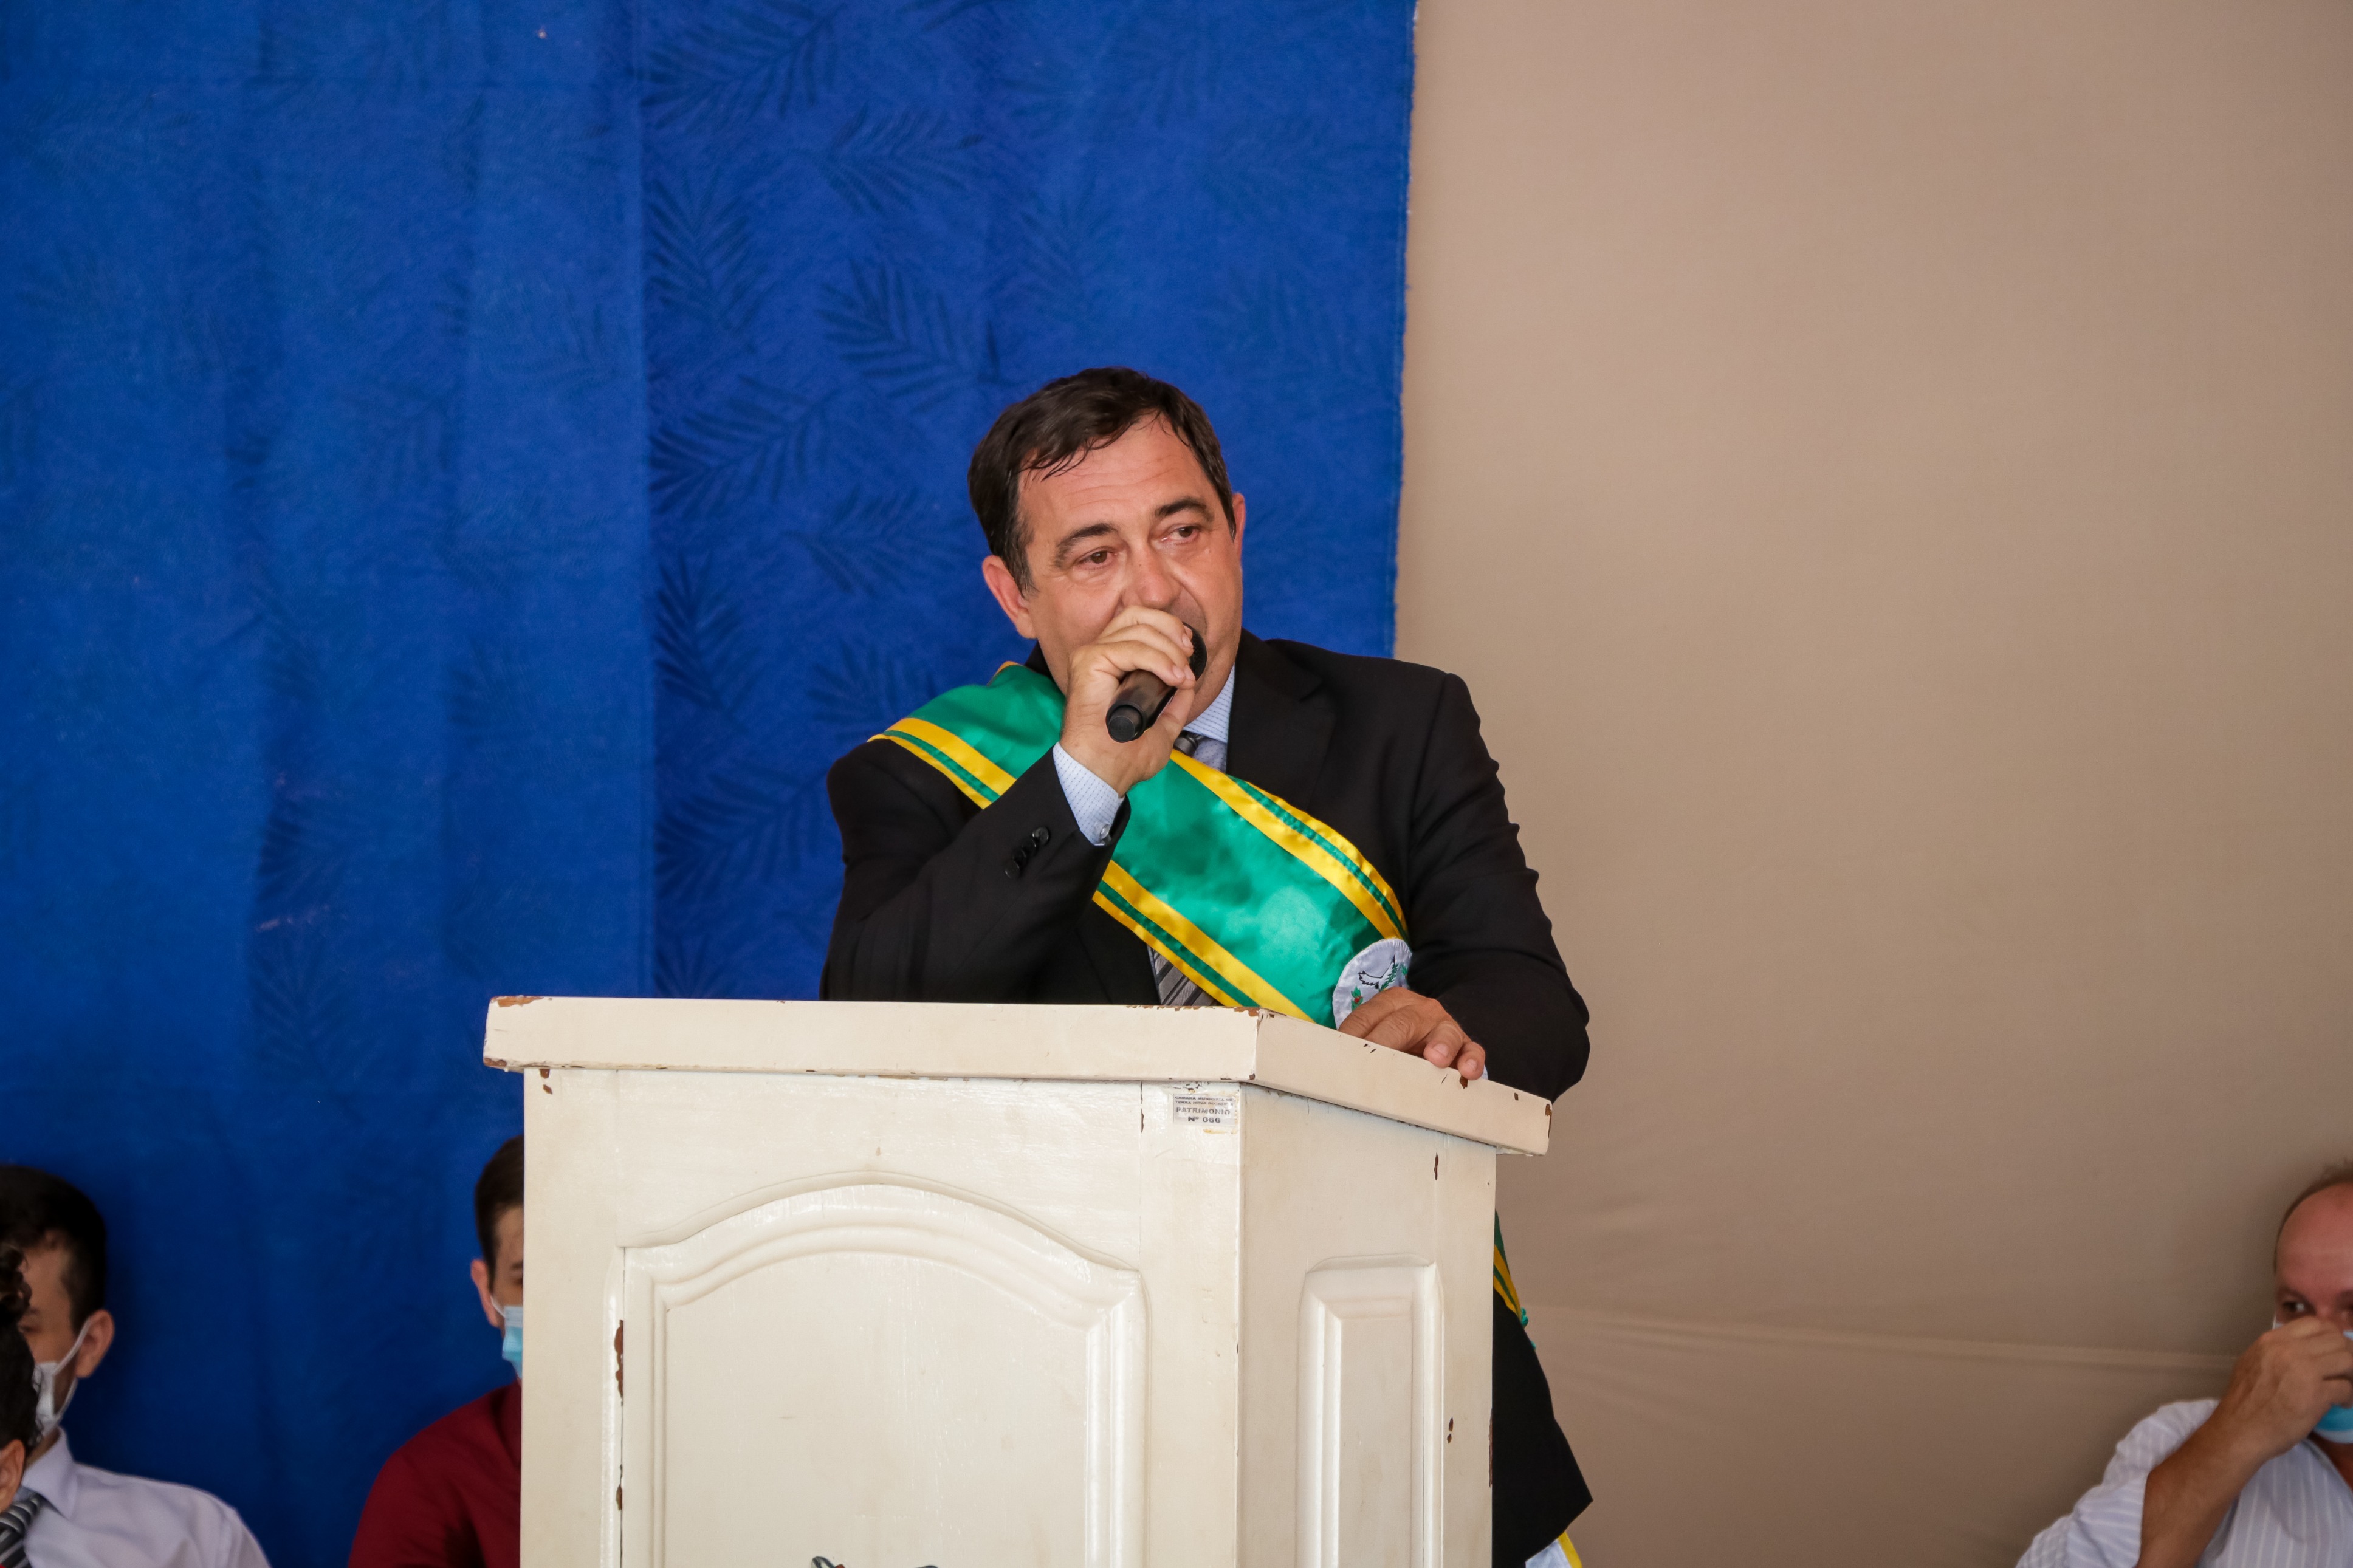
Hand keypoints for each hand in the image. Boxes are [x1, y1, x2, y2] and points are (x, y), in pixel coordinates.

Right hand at [1057, 606, 1197, 795]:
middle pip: (1138, 614)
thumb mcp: (1162, 727)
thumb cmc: (1122, 755)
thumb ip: (1175, 705)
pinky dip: (1159, 660)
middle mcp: (1098, 653)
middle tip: (1188, 656)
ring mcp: (1091, 655)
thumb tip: (1189, 685)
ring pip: (1138, 628)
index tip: (1189, 651)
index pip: (1139, 623)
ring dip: (1169, 650)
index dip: (1168, 627)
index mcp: (1111, 663)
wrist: (1102, 773)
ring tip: (1182, 677)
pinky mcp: (1088, 662)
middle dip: (1171, 628)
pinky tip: (1173, 678)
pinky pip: (1131, 648)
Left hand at [1338, 988, 1485, 1080]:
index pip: (1366, 1019)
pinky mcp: (1465, 1045)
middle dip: (1389, 1041)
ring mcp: (1444, 1026)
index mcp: (1389, 1003)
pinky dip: (1471, 1060)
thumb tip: (1332, 1069)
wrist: (1432, 1036)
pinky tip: (1467, 1071)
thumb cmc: (1397, 1042)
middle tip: (1377, 1061)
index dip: (1352, 1040)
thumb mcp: (1377, 1036)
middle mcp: (1419, 1009)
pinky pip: (1472, 1050)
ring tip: (1436, 1058)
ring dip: (1440, 1044)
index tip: (1340, 1062)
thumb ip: (1358, 1046)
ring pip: (1444, 1031)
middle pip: (1402, 1023)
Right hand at [2208, 1317, 2352, 1465]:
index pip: (2315, 1323)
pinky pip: (2346, 1388)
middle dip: (2347, 1355)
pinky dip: (2349, 1396)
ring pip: (2347, 1360)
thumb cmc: (2245, 1401)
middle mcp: (2289, 1350)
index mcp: (2272, 1340)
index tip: (2333, 1351)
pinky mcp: (2316, 1394)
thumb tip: (2303, 1350)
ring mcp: (2304, 1370)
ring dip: (2351, 1375)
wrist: (2239, 1429)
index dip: (2331, 1336)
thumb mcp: (2253, 1362)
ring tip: (2345, 1387)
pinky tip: (2341, 1403)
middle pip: (2336, 1340)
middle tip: (2345, 1371)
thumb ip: (2277, 1352)